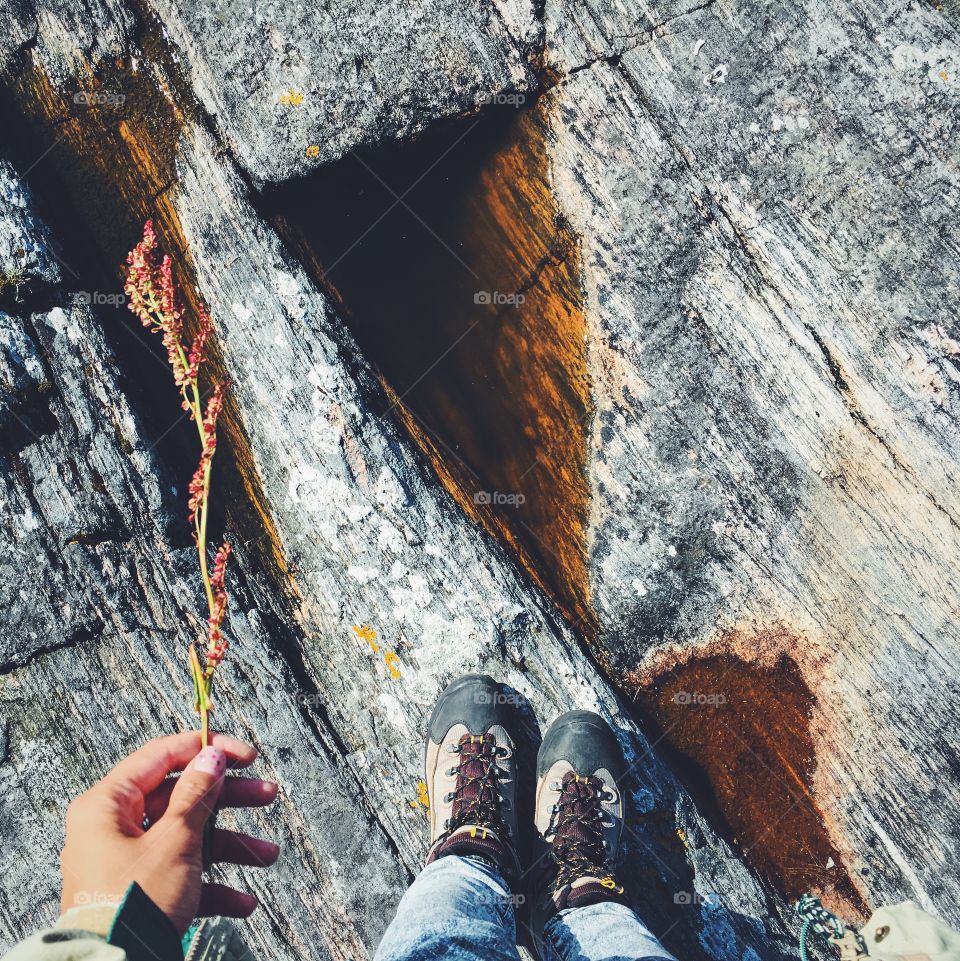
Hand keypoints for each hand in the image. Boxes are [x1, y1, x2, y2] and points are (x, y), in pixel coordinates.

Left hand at [60, 732, 279, 934]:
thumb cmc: (132, 901)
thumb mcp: (174, 839)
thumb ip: (196, 793)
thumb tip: (211, 758)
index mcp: (108, 805)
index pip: (161, 756)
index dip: (206, 749)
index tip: (243, 755)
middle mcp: (113, 829)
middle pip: (180, 797)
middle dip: (228, 800)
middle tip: (264, 794)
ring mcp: (127, 861)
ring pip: (187, 837)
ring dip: (230, 845)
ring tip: (267, 854)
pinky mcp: (140, 891)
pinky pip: (181, 876)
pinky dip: (212, 885)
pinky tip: (242, 901)